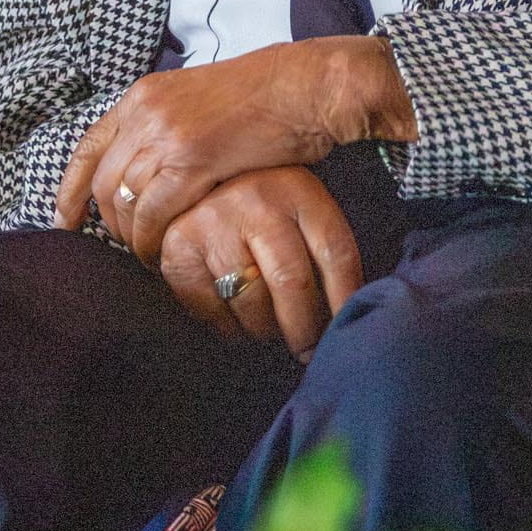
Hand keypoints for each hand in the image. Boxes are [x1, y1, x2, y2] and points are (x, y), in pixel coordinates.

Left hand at [53, 35, 412, 258]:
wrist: (308, 85)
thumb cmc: (268, 97)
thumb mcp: (201, 101)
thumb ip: (168, 128)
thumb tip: (152, 168)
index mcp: (145, 94)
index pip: (88, 146)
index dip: (71, 189)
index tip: (65, 220)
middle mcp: (145, 111)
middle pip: (104, 182)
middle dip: (110, 223)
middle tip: (131, 248)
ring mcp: (166, 134)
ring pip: (125, 203)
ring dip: (134, 238)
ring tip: (153, 255)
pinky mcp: (192, 159)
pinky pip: (155, 214)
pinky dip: (155, 241)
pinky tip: (168, 254)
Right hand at [159, 166, 363, 359]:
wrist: (196, 181)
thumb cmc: (265, 208)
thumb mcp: (301, 210)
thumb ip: (323, 252)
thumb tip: (351, 314)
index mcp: (299, 190)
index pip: (336, 252)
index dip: (346, 299)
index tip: (347, 331)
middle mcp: (256, 201)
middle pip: (292, 282)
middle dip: (304, 329)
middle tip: (307, 350)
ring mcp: (214, 222)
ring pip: (251, 303)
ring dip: (265, 329)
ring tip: (269, 328)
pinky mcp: (179, 247)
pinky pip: (211, 309)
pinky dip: (227, 327)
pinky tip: (236, 320)